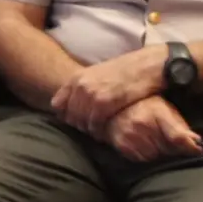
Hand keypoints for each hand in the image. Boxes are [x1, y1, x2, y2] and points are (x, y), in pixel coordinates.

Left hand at [50, 45, 166, 135]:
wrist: (144, 67)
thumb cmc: (124, 72)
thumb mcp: (97, 74)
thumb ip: (83, 86)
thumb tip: (71, 103)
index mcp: (76, 78)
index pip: (58, 103)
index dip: (64, 115)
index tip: (72, 122)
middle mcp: (80, 85)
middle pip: (70, 115)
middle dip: (78, 125)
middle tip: (88, 131)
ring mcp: (91, 94)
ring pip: (81, 121)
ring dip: (88, 130)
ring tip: (97, 133)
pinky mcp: (104, 102)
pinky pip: (94, 123)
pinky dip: (98, 131)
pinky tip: (104, 133)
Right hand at [104, 96, 201, 162]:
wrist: (113, 105)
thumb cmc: (143, 105)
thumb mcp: (165, 109)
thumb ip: (181, 127)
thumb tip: (197, 142)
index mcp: (157, 113)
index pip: (178, 137)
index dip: (189, 146)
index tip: (196, 149)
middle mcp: (142, 124)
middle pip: (168, 150)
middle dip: (170, 147)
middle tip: (166, 139)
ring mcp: (130, 135)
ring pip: (154, 157)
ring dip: (157, 152)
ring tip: (152, 141)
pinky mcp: (122, 145)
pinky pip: (140, 159)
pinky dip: (144, 155)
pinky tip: (142, 144)